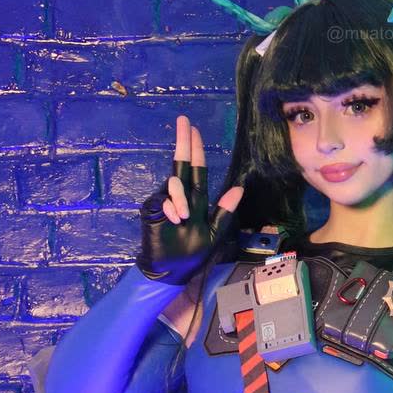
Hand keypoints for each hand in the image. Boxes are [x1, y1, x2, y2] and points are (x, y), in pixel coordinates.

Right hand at [136, 115, 244, 283]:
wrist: (170, 270)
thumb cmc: (192, 254)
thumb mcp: (214, 234)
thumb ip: (224, 212)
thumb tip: (239, 189)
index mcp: (195, 200)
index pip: (196, 170)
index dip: (195, 150)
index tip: (194, 129)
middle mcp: (179, 196)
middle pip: (182, 164)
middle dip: (184, 143)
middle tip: (184, 122)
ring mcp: (165, 201)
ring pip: (175, 183)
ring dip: (181, 197)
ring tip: (184, 217)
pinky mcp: (153, 209)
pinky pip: (164, 200)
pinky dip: (172, 208)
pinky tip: (175, 220)